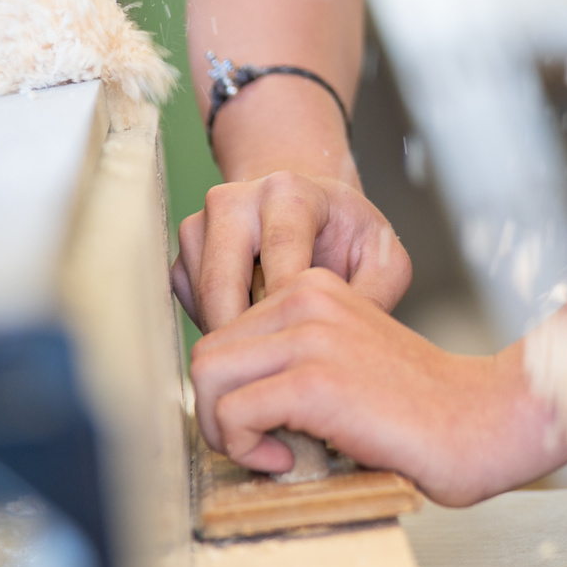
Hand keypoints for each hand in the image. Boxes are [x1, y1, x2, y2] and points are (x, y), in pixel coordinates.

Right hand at [172, 169, 410, 329]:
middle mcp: (235, 200)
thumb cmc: (346, 236)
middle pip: (221, 284)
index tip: (299, 347)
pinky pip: (190, 305)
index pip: (278, 253)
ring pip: (203, 300)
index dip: (287, 307)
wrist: (307, 214)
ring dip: (234, 334)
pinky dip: (220, 326)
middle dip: (247, 337)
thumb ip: (376, 294)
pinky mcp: (182, 255)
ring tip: (272, 350)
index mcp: (289, 192)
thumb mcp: (383, 259)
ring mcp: (200, 225)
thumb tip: (345, 340)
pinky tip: (255, 329)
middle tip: (272, 374)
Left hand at [187, 271, 546, 505]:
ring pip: (206, 379)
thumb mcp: (348, 360)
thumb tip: (229, 398)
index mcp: (314, 289)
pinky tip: (287, 459)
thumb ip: (294, 361)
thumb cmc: (422, 408)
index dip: (231, 390)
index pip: (225, 334)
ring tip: (270, 452)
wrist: (485, 421)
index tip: (266, 424)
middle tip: (259, 446)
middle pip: (206, 355)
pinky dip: (245, 449)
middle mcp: (307, 300)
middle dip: (217, 412)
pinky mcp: (316, 381)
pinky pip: (234, 413)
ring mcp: (311, 337)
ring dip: (225, 431)